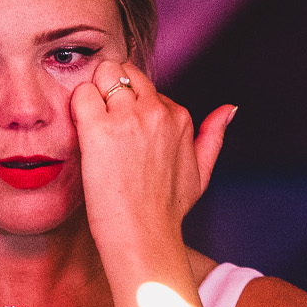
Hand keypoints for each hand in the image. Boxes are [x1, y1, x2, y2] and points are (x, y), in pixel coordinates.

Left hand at [72, 59, 234, 262]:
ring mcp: (128, 117)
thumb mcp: (201, 171)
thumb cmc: (167, 210)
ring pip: (102, 74)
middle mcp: (157, 111)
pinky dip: (76, 107)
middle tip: (101, 120)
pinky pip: (81, 94)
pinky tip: (80, 132)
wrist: (144, 236)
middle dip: (109, 87)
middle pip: (123, 70)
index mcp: (179, 117)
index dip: (129, 106)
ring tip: (90, 126)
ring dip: (92, 94)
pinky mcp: (99, 128)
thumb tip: (230, 108)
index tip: (122, 132)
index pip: (146, 87)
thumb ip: (214, 135)